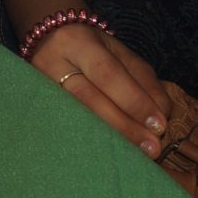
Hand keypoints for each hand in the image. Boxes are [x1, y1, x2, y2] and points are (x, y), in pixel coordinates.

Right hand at [32, 21, 168, 155]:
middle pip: (88, 99)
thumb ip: (143, 80)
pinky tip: (108, 153)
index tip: (159, 125)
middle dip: (124, 126)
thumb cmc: (91, 49)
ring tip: (134, 155)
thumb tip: (161, 114)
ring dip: (109, 138)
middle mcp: (50, 63)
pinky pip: (65, 127)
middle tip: (151, 148)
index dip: (134, 101)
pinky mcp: (35, 107)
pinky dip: (90, 141)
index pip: (108, 74)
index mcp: (76, 42)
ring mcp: (37, 87)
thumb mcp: (119, 53)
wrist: (46, 42)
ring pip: (75, 117)